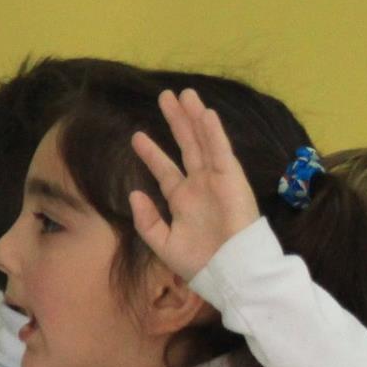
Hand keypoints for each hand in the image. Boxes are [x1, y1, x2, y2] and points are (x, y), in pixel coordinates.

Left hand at [127, 88, 261, 281]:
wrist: (232, 272)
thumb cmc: (201, 263)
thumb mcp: (164, 244)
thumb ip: (147, 220)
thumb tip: (135, 194)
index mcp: (184, 201)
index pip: (166, 171)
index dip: (152, 153)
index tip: (137, 136)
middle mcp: (200, 186)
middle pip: (186, 146)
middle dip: (176, 122)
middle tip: (166, 96)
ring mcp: (217, 181)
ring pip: (203, 142)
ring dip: (194, 118)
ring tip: (184, 94)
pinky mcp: (232, 180)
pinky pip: (221, 152)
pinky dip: (214, 133)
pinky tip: (206, 114)